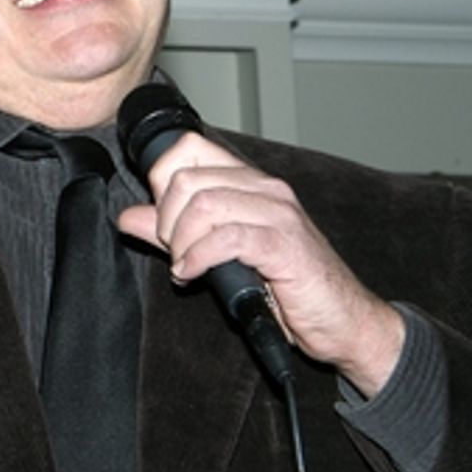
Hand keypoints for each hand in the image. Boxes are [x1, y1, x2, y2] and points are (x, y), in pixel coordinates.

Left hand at [116, 131, 404, 396]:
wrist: (343, 322)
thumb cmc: (286, 286)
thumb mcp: (219, 253)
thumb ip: (174, 232)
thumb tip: (128, 218)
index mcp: (249, 182)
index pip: (189, 148)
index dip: (161, 179)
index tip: (161, 218)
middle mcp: (265, 188)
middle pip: (186, 178)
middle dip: (167, 219)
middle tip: (175, 250)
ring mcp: (278, 214)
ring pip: (203, 204)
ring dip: (181, 240)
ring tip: (184, 264)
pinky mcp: (285, 245)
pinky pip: (226, 237)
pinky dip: (199, 257)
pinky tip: (194, 274)